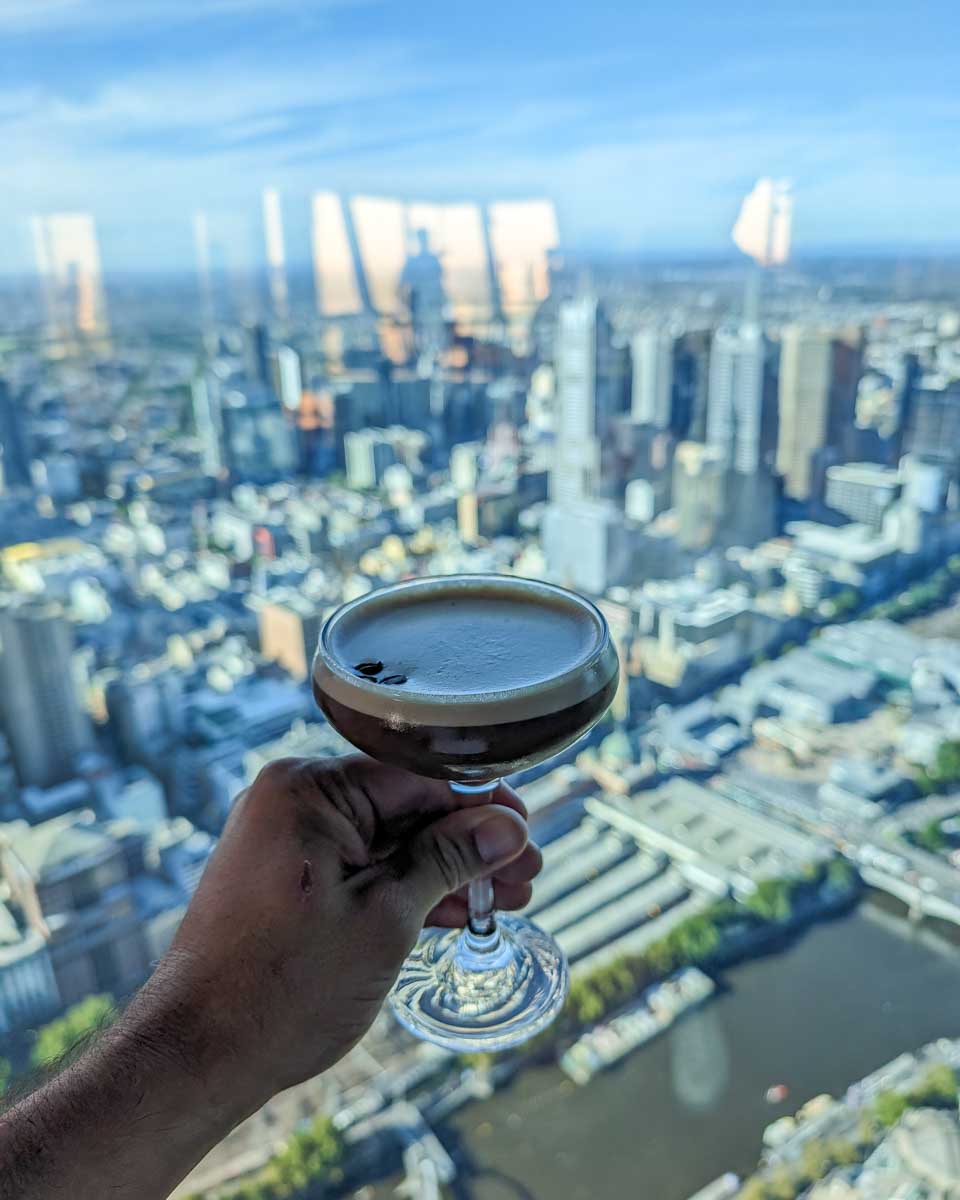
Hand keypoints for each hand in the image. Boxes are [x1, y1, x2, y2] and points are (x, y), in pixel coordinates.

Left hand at [151, 755, 539, 1110]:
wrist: (199, 1055)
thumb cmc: (282, 987)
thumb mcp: (386, 917)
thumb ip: (449, 860)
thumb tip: (506, 827)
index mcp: (308, 789)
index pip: (418, 777)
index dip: (480, 805)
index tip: (526, 830)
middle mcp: (294, 802)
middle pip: (406, 809)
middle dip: (470, 845)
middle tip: (527, 872)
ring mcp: (289, 841)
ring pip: (389, 843)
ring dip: (447, 871)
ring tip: (508, 897)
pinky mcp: (290, 878)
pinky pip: (362, 868)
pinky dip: (406, 890)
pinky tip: (459, 912)